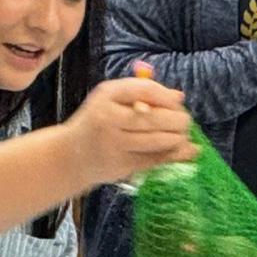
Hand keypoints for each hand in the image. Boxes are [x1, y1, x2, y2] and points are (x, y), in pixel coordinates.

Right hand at [62, 76, 195, 186]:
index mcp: (107, 96)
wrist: (70, 155)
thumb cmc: (97, 121)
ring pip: (156, 141)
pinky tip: (185, 152)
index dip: (167, 97)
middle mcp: (108, 118)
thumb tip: (179, 96)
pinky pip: (154, 159)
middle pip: (153, 118)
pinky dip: (173, 155)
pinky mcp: (121, 165)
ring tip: (183, 137)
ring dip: (177, 139)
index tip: (179, 103)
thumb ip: (142, 93)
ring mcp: (114, 144)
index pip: (146, 91)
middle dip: (177, 120)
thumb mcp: (111, 99)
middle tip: (186, 122)